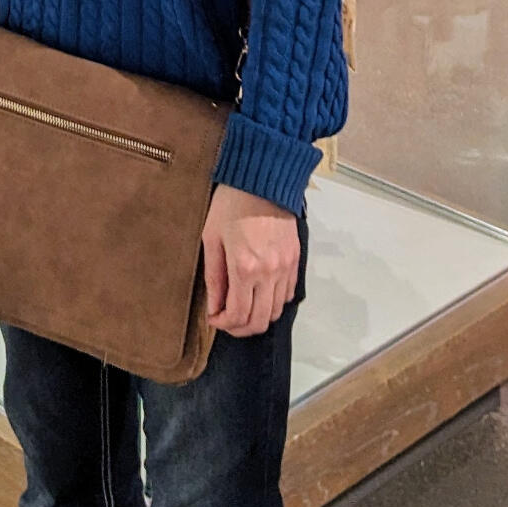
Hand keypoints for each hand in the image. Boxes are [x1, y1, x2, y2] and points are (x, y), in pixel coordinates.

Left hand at [202, 184, 298, 336]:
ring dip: (258, 317)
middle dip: (241, 328)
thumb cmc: (233, 202)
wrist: (262, 177)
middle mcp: (269, 273)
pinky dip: (274, 301)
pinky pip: (288, 294)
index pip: (238, 315)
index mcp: (245, 268)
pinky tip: (260, 293)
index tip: (214, 318)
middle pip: (260, 321)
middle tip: (227, 321)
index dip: (224, 324)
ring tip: (243, 308)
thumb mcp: (212, 238)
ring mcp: (285, 267)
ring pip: (276, 311)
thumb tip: (214, 307)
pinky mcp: (295, 259)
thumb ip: (213, 278)